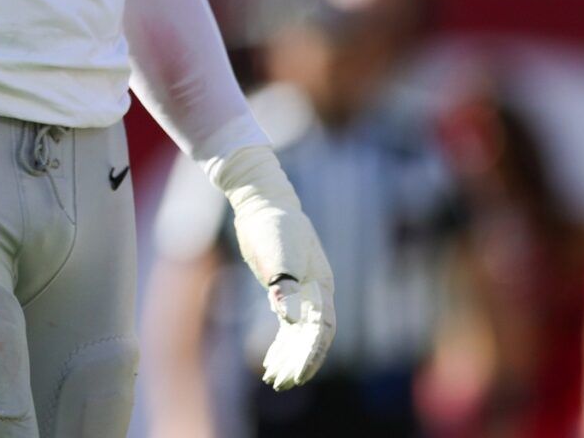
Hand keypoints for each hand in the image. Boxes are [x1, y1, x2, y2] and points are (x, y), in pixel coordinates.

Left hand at [210, 145, 335, 389]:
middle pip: (313, 337)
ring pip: (301, 334)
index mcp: (321, 284)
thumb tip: (287, 316)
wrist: (261, 201)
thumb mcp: (277, 250)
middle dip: (299, 362)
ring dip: (289, 357)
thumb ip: (284, 282)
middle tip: (280, 383)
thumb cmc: (271, 223)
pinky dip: (281, 343)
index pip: (322, 329)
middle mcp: (317, 291)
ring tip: (272, 379)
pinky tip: (268, 359)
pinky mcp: (286, 288)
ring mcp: (303, 291)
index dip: (311, 354)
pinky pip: (289, 324)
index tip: (297, 374)